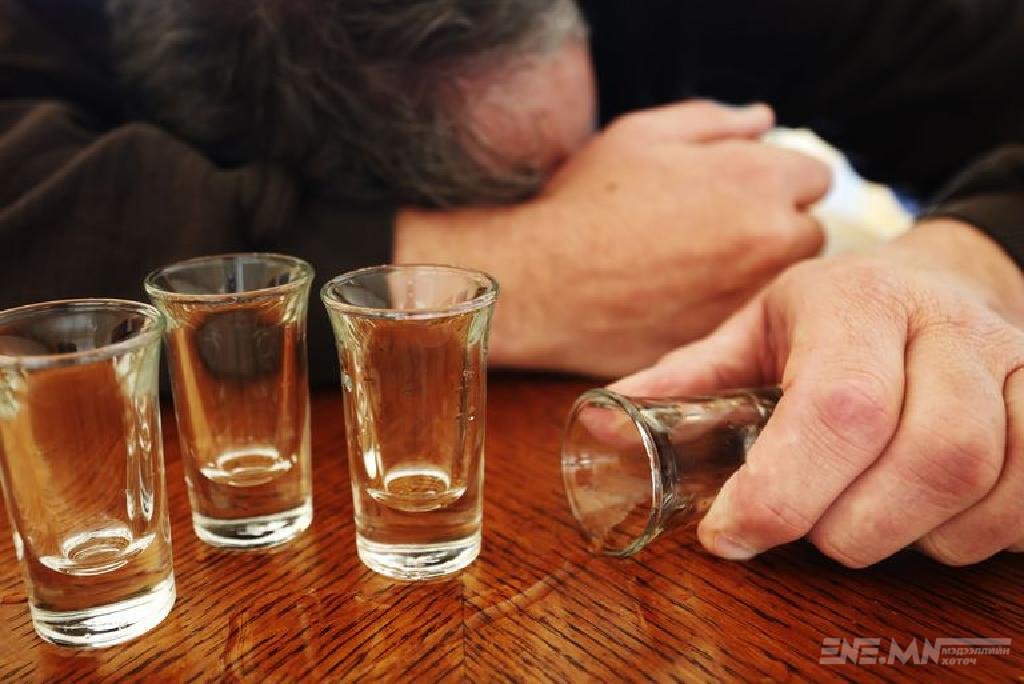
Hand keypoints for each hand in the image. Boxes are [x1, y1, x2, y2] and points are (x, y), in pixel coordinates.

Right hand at [396, 100, 829, 375]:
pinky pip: (748, 321)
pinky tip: (684, 299)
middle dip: (778, 227)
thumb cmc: (584, 202)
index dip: (778, 179)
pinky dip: (728, 309)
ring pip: (784, 283)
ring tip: (701, 267)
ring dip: (759, 272)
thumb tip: (764, 121)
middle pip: (811, 233)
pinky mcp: (724, 341)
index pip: (816, 176)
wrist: (540, 284)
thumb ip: (714, 121)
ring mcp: (748, 298)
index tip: (742, 190)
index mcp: (755, 178)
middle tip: (720, 231)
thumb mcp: (641, 134)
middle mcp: (766, 240)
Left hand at [612, 219, 1023, 566]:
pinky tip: (926, 520)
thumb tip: (603, 421)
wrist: (934, 283)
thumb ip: (685, 379)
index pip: (839, 406)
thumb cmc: (833, 315)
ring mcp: (1015, 365)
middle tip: (801, 530)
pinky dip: (976, 534)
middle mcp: (948, 329)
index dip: (784, 489)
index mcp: (858, 303)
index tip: (730, 533)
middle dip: (849, 525)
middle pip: (930, 456)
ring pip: (987, 485)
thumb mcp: (752, 329)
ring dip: (912, 536)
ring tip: (859, 521)